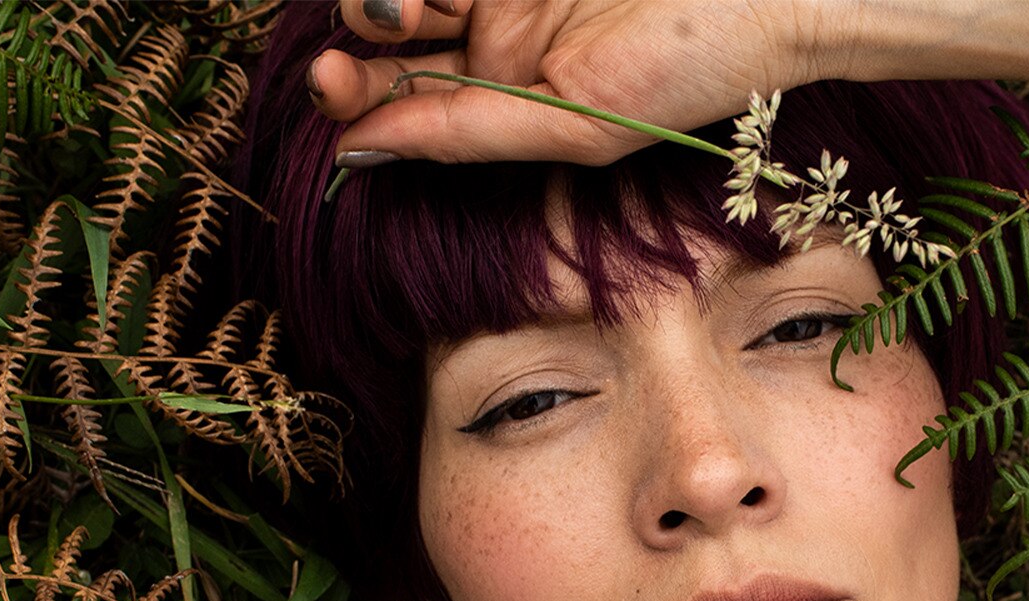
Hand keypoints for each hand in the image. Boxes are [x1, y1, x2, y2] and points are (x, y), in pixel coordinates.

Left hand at [309, 0, 861, 165]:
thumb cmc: (694, 68)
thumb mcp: (577, 124)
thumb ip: (466, 134)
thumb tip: (354, 152)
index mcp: (502, 91)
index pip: (398, 91)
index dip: (350, 88)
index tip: (334, 81)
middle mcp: (494, 27)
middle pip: (388, 25)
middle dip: (360, 26)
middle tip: (378, 19)